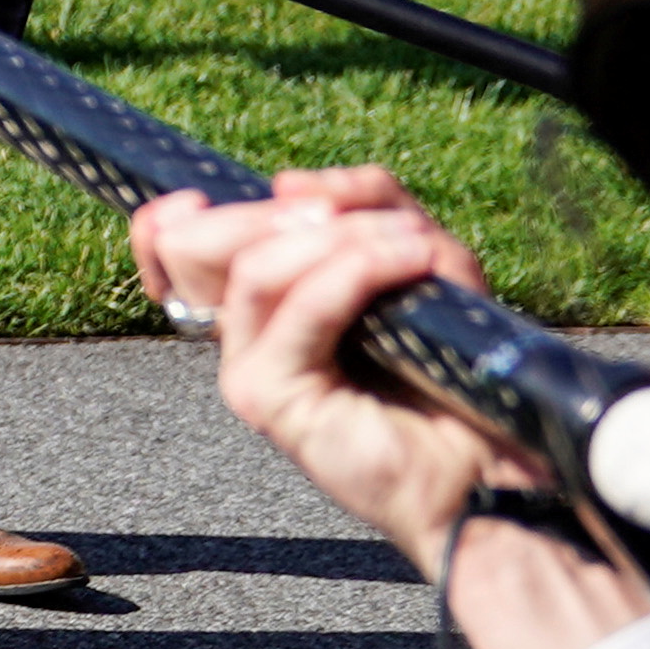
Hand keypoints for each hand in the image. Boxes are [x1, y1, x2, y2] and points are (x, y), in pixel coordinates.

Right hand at [123, 171, 542, 577]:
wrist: (483, 466)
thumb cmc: (450, 369)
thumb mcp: (417, 256)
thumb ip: (369, 204)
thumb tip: (289, 182)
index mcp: (264, 306)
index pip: (171, 253)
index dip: (166, 220)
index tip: (200, 195)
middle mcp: (243, 338)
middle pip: (209, 244)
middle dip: (291, 211)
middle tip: (354, 213)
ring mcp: (249, 371)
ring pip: (256, 268)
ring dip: (341, 238)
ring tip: (410, 244)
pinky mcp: (272, 398)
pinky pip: (302, 310)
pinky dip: (356, 272)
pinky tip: (408, 262)